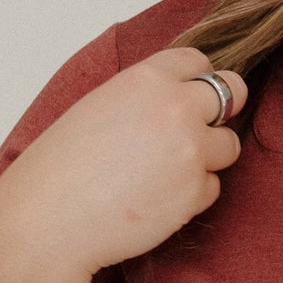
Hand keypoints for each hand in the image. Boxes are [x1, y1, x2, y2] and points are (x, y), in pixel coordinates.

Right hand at [0, 47, 248, 279]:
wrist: (48, 220)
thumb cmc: (62, 166)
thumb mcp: (100, 106)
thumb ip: (144, 97)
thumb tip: (180, 97)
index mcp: (147, 79)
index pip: (198, 62)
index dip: (196, 81)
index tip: (189, 97)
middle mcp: (177, 108)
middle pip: (234, 93)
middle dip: (222, 110)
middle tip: (199, 131)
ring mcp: (191, 150)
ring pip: (228, 145)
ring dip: (207, 158)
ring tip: (163, 173)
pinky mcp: (196, 192)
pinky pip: (212, 187)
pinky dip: (192, 195)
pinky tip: (155, 200)